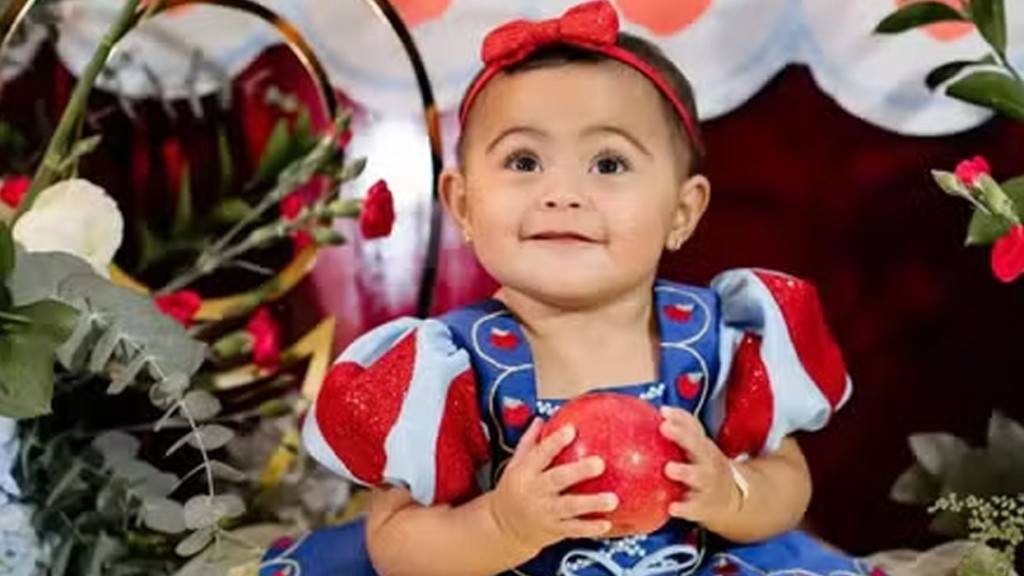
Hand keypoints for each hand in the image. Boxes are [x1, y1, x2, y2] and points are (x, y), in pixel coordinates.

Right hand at [487, 419, 616, 553]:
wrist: (503, 527)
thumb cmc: (512, 491)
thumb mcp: (514, 465)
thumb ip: (528, 443)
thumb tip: (541, 419)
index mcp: (524, 473)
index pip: (540, 454)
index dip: (555, 442)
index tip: (571, 429)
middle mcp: (534, 492)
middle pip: (557, 480)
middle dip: (578, 472)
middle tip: (600, 463)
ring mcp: (545, 512)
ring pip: (569, 507)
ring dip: (591, 503)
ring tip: (612, 499)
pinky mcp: (554, 529)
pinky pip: (573, 529)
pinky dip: (590, 528)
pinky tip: (607, 524)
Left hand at [659, 406, 740, 526]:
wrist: (733, 499)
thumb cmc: (703, 469)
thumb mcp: (696, 451)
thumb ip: (676, 437)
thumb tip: (647, 421)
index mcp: (702, 446)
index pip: (693, 427)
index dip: (679, 417)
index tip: (663, 412)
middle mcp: (708, 462)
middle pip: (698, 445)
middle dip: (682, 435)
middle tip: (664, 428)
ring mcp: (708, 483)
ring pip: (699, 476)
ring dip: (685, 471)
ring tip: (669, 469)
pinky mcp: (704, 506)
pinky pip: (694, 507)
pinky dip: (684, 508)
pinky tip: (671, 507)